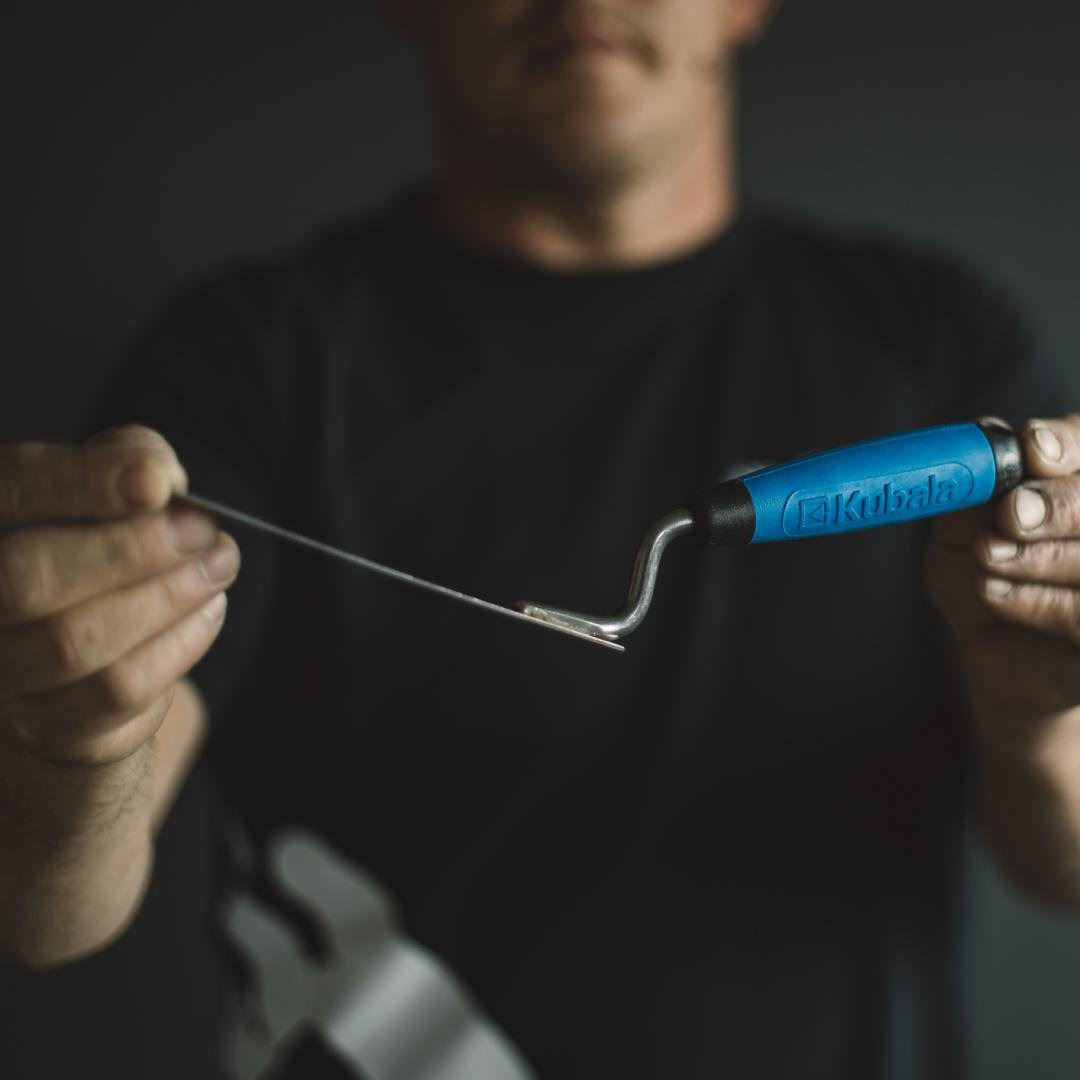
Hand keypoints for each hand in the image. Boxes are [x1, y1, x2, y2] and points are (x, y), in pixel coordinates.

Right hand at [0, 426, 238, 767]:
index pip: (8, 491)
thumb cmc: (98, 549)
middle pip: (24, 578)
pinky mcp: (44, 726)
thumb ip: (128, 461)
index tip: (155, 484)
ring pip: (74, 641)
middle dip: (131, 550)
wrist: (85, 652)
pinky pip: (116, 690)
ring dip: (166, 598)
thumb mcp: (112, 488)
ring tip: (217, 565)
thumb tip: (156, 473)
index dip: (79, 484)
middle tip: (203, 531)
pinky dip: (178, 644)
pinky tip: (208, 609)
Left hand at [925, 414, 1079, 762]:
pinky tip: (993, 592)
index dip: (1066, 442)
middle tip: (1011, 515)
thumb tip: (983, 441)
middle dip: (1058, 504)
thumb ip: (974, 491)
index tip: (1032, 451)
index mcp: (1075, 484)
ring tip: (987, 558)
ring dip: (1037, 556)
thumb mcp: (962, 530)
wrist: (1000, 661)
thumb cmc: (988, 581)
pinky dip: (1038, 601)